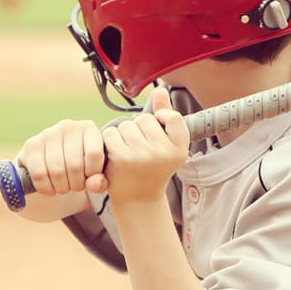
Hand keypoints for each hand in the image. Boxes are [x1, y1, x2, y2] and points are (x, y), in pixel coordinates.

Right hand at [16, 119, 106, 196]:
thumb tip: (94, 184)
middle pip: (75, 165)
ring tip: (63, 187)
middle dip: (76, 184)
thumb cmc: (80, 169)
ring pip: (57, 171)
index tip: (89, 179)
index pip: (94, 154)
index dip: (92, 173)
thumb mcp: (94, 175)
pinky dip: (46, 188)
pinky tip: (50, 188)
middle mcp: (68, 126)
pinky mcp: (31, 145)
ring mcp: (48, 133)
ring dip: (61, 187)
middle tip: (75, 187)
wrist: (51, 165)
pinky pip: (39, 174)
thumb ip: (100, 181)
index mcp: (88, 128)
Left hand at [101, 86, 188, 204]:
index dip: (161, 119)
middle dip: (139, 130)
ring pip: (127, 125)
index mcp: (180, 149)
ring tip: (129, 154)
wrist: (137, 199)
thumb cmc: (152, 169)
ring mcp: (143, 155)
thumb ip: (165, 116)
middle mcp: (164, 153)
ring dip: (123, 136)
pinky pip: (112, 134)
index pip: (172, 116)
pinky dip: (110, 142)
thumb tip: (160, 89)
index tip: (158, 131)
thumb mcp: (166, 145)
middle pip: (145, 119)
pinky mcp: (122, 158)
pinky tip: (116, 156)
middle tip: (141, 151)